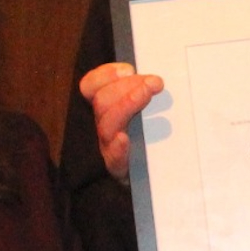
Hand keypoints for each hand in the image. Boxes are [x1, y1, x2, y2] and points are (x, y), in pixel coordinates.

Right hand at [78, 62, 163, 181]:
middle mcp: (103, 126)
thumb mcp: (150, 112)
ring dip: (127, 104)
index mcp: (107, 109)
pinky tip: (124, 139)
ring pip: (106, 125)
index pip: (91, 86)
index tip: (129, 69)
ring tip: (149, 93)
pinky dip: (117, 147)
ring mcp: (109, 148)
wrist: (153, 181)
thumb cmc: (152, 141)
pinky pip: (113, 158)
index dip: (106, 74)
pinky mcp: (120, 169)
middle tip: (155, 82)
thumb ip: (147, 93)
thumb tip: (159, 76)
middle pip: (101, 101)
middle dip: (127, 86)